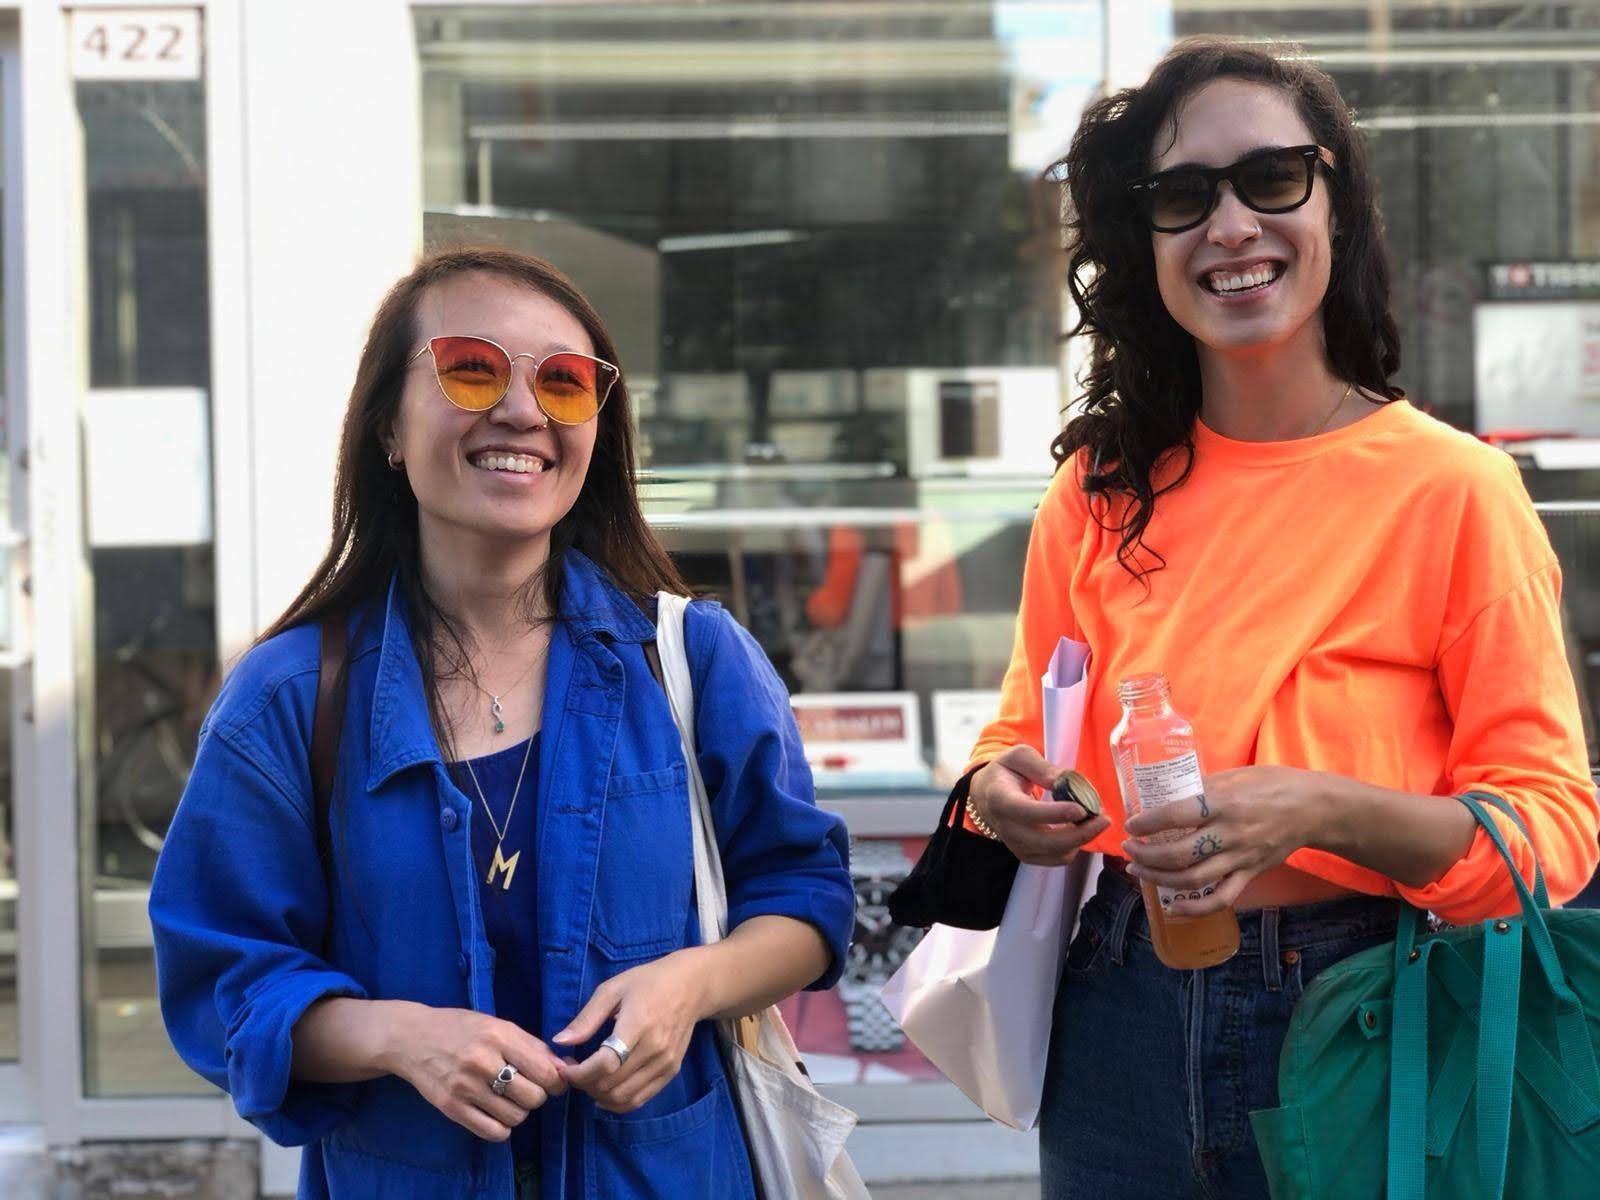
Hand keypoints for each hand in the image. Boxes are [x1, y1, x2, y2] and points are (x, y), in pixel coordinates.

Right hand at [381, 1003, 566, 1141]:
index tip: (553, 1082)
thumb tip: (565, 1068)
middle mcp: (482, 1061)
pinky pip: (492, 1132)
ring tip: (509, 1100)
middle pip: (533, 1097)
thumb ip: (532, 1046)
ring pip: (514, 1117)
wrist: (411, 1037)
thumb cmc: (460, 1028)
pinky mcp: (451, 1108)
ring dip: (519, 1112)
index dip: (556, 1082)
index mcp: (498, 1035)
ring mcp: (465, 1087)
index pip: (544, 1070)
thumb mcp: (498, 1025)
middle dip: (537, 1096)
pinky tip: (496, 1114)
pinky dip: (502, 1128)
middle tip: (527, 1089)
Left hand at [553, 949, 710, 1112]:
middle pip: (611, 1084)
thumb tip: (560, 1041)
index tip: (564, 1067)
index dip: (579, 1073)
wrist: (690, 986)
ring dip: (598, 1095)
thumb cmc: (647, 982)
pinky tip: (604, 1092)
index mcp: (638, 1023)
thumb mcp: (612, 989)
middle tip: (573, 1070)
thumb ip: (586, 1018)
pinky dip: (617, 1102)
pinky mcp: (671, 1072)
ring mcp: (665, 1063)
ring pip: (623, 1098)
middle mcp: (655, 1048)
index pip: (606, 1063)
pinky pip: (640, 1099)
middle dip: (583, 1084)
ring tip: (588, 1079)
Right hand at [970, 745, 1110, 866]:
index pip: (1027, 812)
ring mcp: (1016, 846)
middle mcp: (1006, 828)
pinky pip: (1057, 859)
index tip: (1081, 809)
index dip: (1055, 814)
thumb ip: (1042, 767)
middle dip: (1080, 833)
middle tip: (1103, 818)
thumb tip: (1067, 781)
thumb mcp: (1019, 757)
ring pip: (1055, 854)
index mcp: (1000, 799)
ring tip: (1095, 820)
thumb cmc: (1006, 772)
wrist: (986, 795)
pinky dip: (1075, 847)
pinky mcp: (1027, 856)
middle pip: (1045, 842)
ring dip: (1081, 840)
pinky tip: (1081, 829)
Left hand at [1122, 765, 1325, 914]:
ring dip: (1160, 878)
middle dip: (1146, 855)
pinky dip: (1196, 908)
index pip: (1175, 816)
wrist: (1312, 808)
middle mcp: (1230, 833)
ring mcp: (1241, 858)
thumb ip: (1201, 789)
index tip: (1131, 826)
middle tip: (1128, 849)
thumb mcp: (1232, 776)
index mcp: (1223, 803)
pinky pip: (1221, 898)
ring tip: (1139, 870)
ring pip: (1193, 879)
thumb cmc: (1270, 784)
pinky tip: (1174, 906)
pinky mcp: (1251, 874)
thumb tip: (1166, 799)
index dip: (1147, 823)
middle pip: (1179, 854)